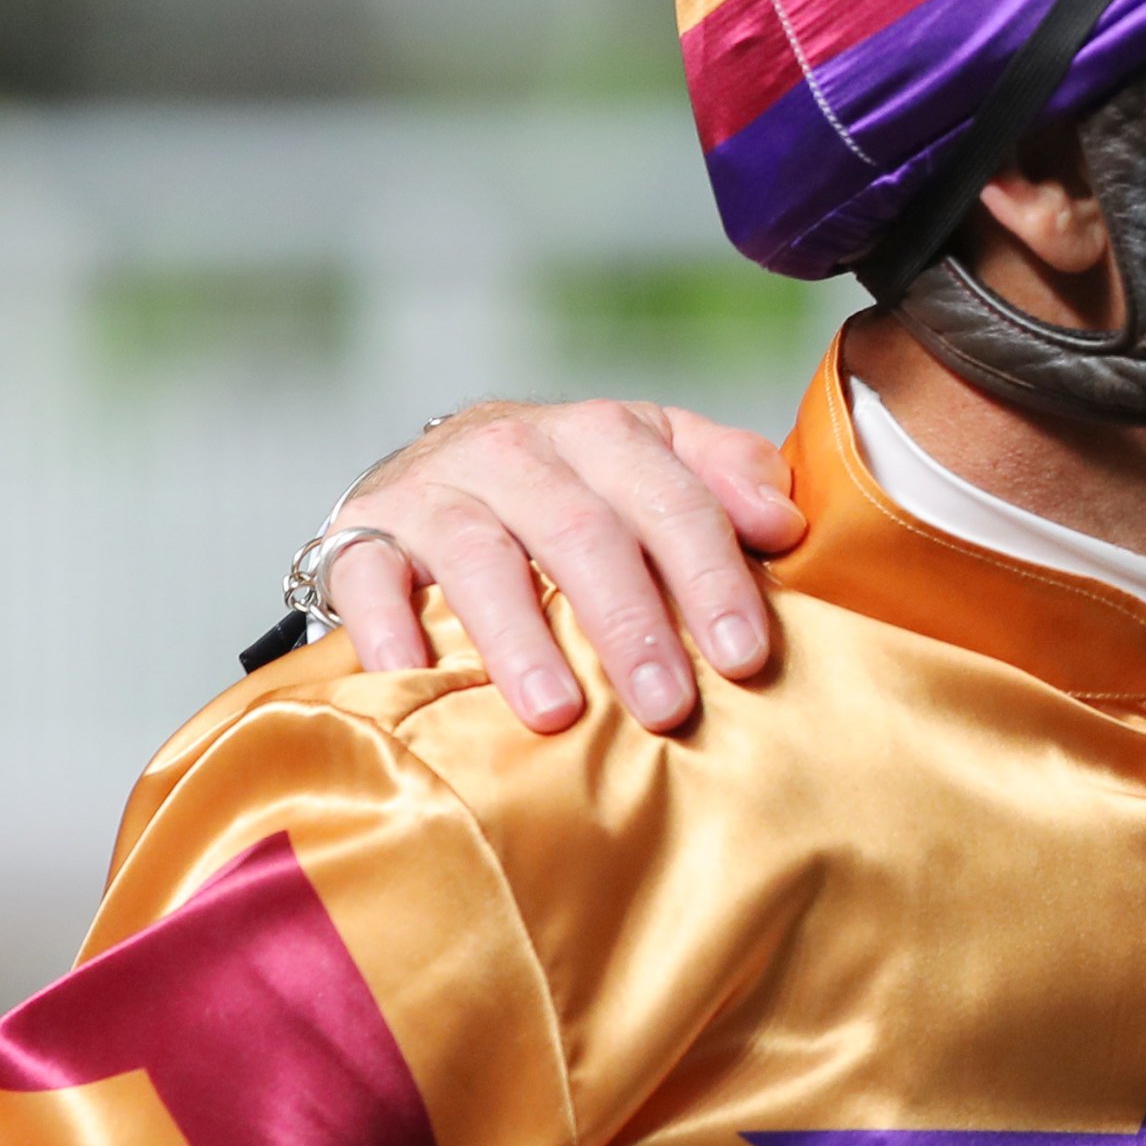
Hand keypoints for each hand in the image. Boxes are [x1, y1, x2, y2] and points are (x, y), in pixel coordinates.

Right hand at [326, 401, 803, 732]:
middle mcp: (517, 447)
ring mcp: (434, 487)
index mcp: (605, 432)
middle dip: (630, 623)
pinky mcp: (361, 531)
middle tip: (667, 705)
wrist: (439, 472)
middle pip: (582, 532)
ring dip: (522, 639)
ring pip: (480, 557)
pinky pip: (368, 575)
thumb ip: (727, 478)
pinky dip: (388, 626)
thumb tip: (784, 521)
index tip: (745, 654)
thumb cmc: (577, 488)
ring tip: (558, 713)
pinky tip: (416, 674)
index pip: (673, 499)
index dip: (712, 577)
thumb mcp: (659, 463)